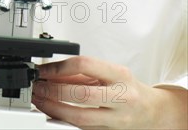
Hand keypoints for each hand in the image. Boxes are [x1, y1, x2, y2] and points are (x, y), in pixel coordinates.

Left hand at [32, 55, 187, 128]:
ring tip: (39, 100)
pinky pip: (83, 128)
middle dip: (53, 91)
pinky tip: (51, 114)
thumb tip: (49, 72)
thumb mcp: (108, 72)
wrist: (151, 111)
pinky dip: (63, 121)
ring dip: (54, 109)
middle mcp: (121, 96)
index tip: (43, 70)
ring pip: (80, 117)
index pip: (84, 65)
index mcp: (119, 75)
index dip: (59, 67)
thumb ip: (80, 72)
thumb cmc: (128, 87)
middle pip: (81, 94)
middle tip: (37, 87)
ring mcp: (117, 118)